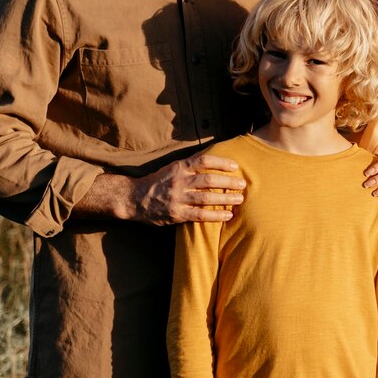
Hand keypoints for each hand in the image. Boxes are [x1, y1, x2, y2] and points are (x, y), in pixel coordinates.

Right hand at [125, 153, 245, 224]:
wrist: (134, 198)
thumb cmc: (157, 182)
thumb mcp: (171, 168)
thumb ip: (189, 166)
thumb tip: (214, 161)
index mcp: (179, 167)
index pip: (204, 161)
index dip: (221, 162)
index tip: (235, 165)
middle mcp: (179, 181)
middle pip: (208, 180)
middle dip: (228, 182)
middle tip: (242, 184)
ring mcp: (177, 198)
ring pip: (206, 198)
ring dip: (226, 199)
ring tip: (240, 199)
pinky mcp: (176, 214)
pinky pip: (200, 215)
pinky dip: (216, 216)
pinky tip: (228, 216)